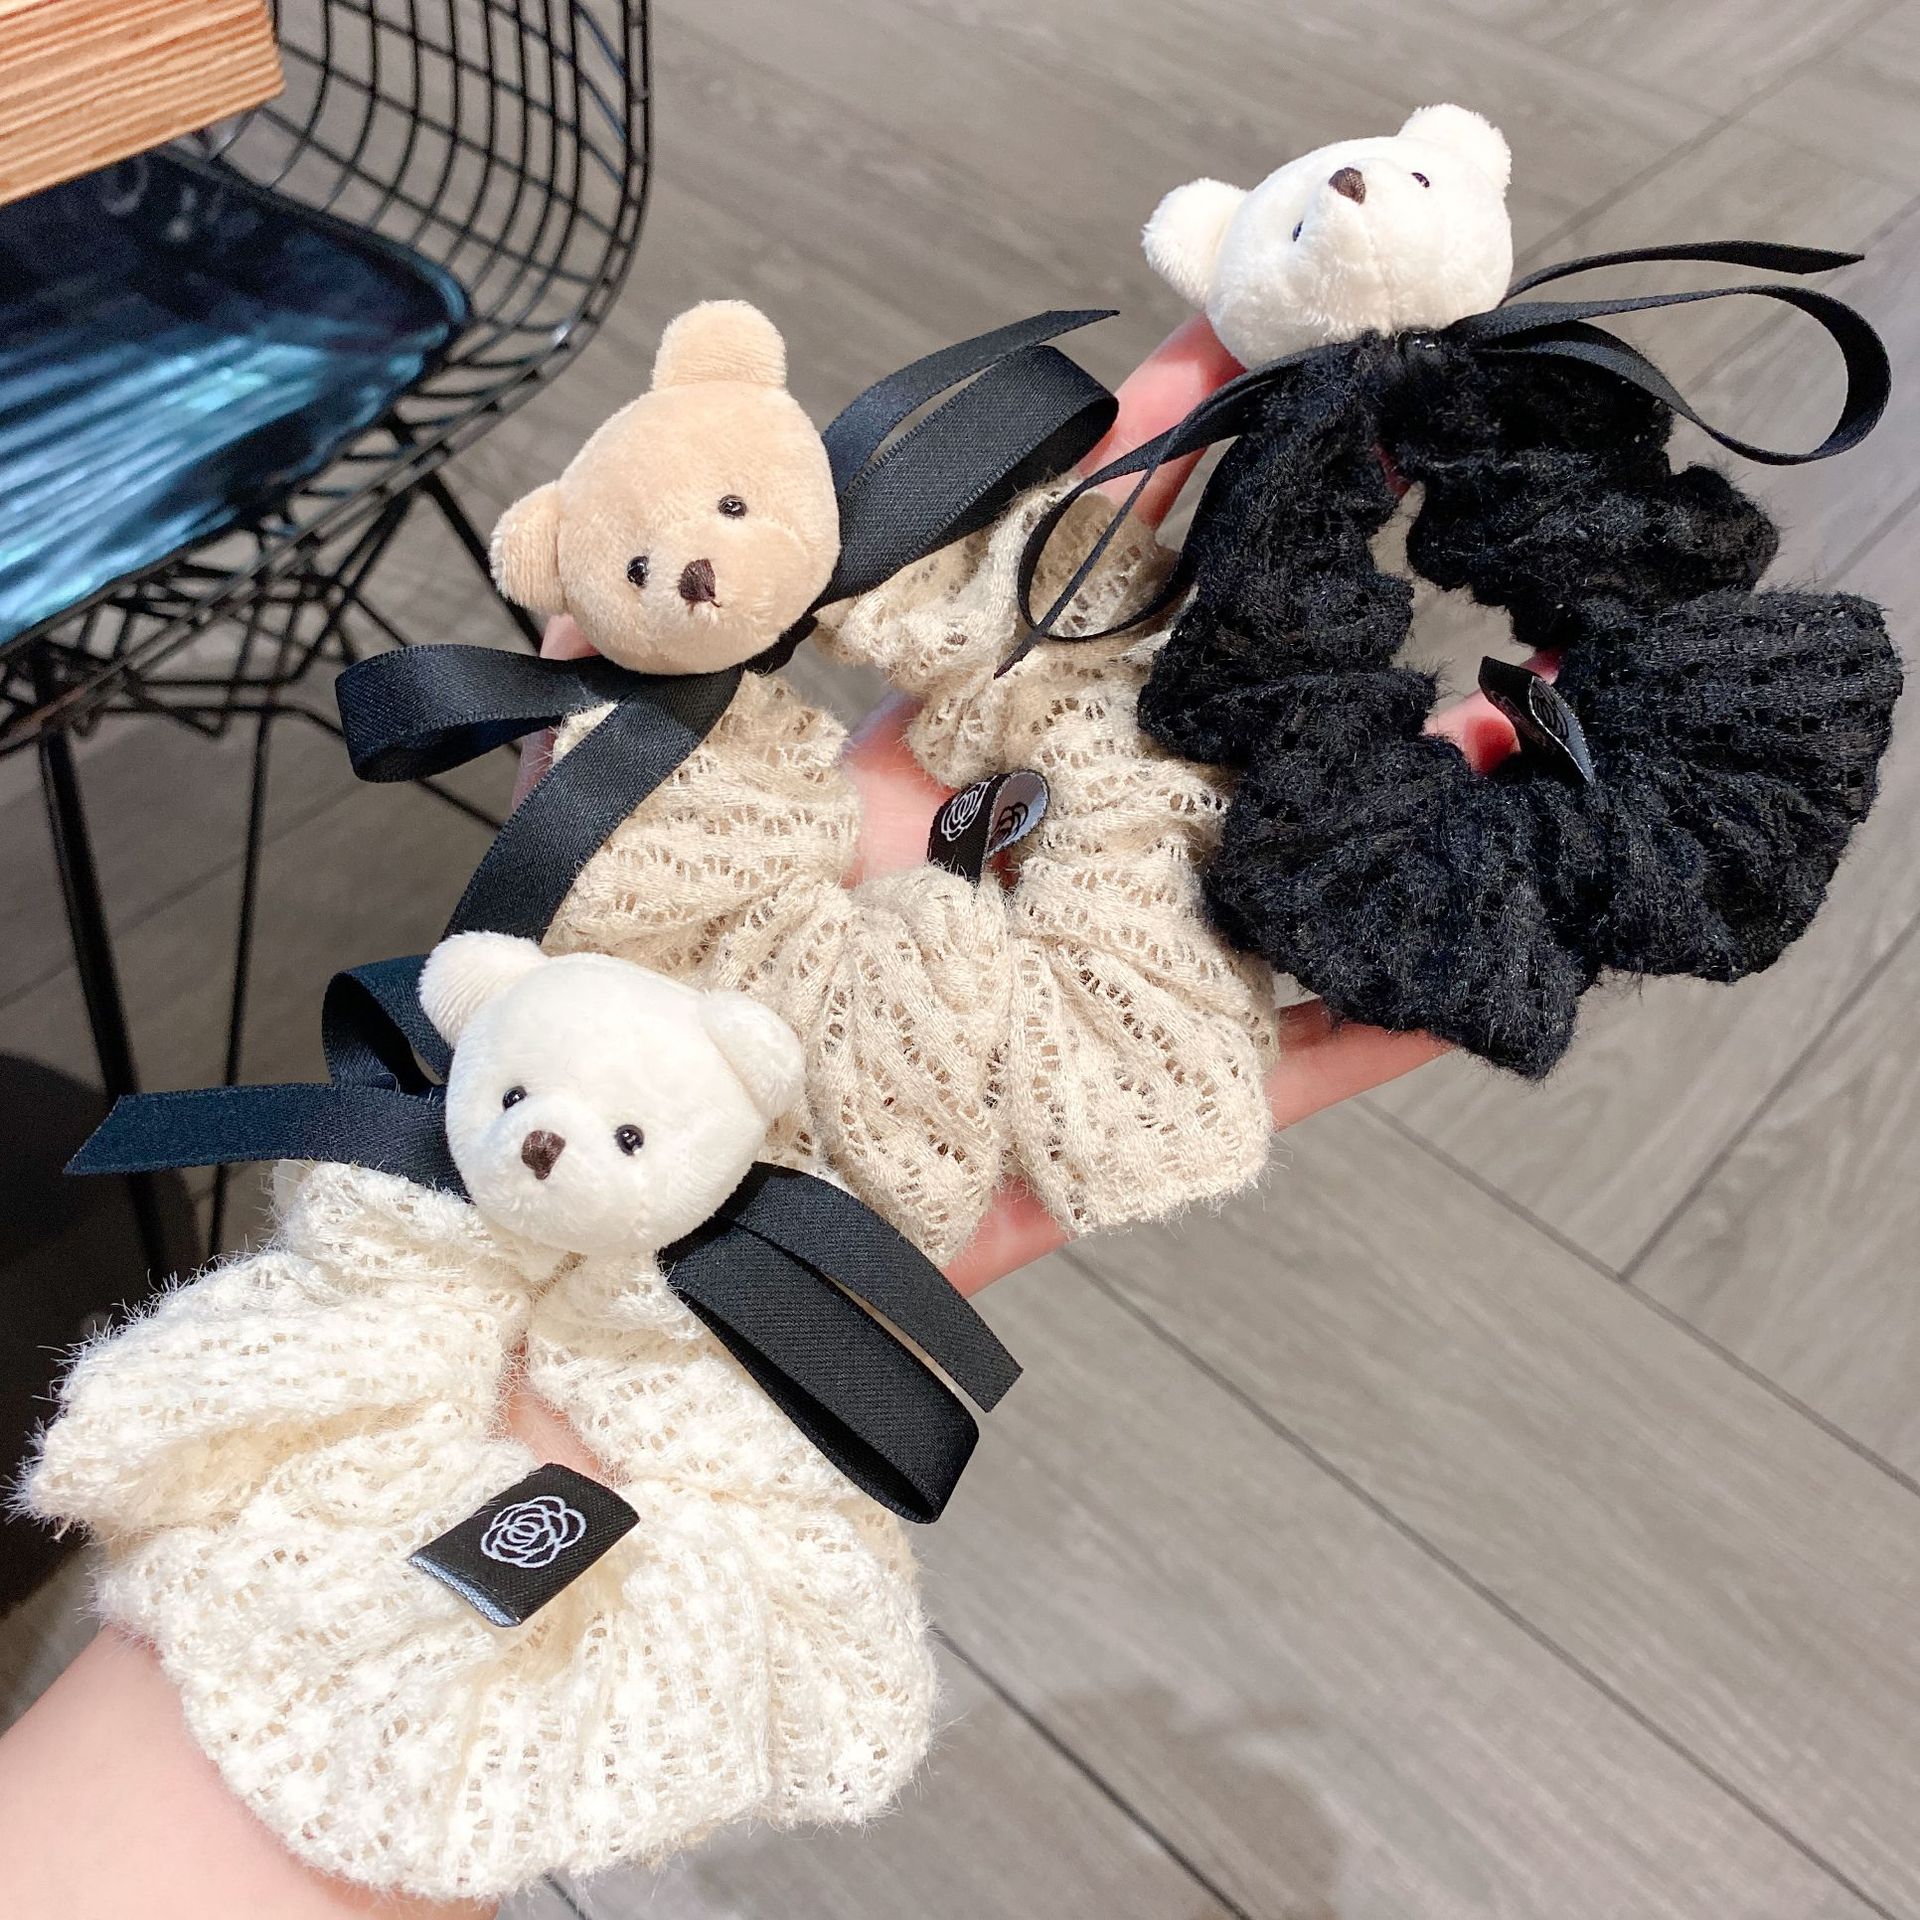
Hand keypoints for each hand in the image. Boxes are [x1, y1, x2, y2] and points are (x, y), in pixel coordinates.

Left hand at [522, 312, 1521, 1297]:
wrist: (637, 1261)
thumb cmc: (613, 1048)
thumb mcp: (598, 841)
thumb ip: (614, 700)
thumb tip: (592, 570)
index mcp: (898, 786)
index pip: (1025, 608)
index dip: (1112, 489)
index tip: (1202, 372)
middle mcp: (1009, 871)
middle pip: (1166, 721)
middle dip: (1276, 598)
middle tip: (1389, 475)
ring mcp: (1069, 996)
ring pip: (1241, 888)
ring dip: (1362, 809)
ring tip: (1484, 719)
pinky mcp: (1104, 1131)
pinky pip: (1246, 1083)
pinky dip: (1354, 1038)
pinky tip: (1456, 981)